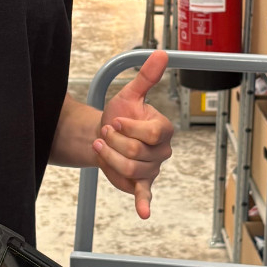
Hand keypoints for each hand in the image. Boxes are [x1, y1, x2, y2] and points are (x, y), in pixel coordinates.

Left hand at [93, 51, 174, 219]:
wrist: (103, 134)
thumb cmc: (119, 114)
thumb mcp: (129, 94)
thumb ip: (146, 77)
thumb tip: (161, 53)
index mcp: (164, 129)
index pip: (151, 134)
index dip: (129, 128)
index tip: (115, 121)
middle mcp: (162, 151)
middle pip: (136, 153)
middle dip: (113, 142)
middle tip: (105, 134)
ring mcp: (152, 169)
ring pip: (129, 169)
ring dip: (109, 157)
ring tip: (102, 147)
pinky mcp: (140, 183)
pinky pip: (145, 194)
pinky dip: (144, 204)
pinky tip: (143, 213)